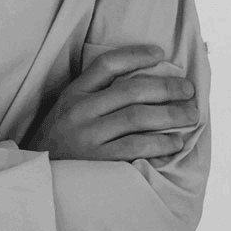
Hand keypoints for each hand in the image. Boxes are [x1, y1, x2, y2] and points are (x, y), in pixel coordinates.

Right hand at [26, 45, 197, 161]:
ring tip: (190, 114)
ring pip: (137, 117)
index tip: (160, 53)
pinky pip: (136, 147)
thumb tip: (142, 83)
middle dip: (166, 87)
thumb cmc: (62, 140)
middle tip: (189, 90)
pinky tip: (176, 141)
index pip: (107, 65)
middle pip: (130, 90)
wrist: (39, 177)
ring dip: (170, 114)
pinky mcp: (98, 161)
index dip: (136, 55)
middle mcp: (81, 111)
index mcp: (74, 93)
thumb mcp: (68, 109)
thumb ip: (95, 95)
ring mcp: (89, 136)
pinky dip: (160, 142)